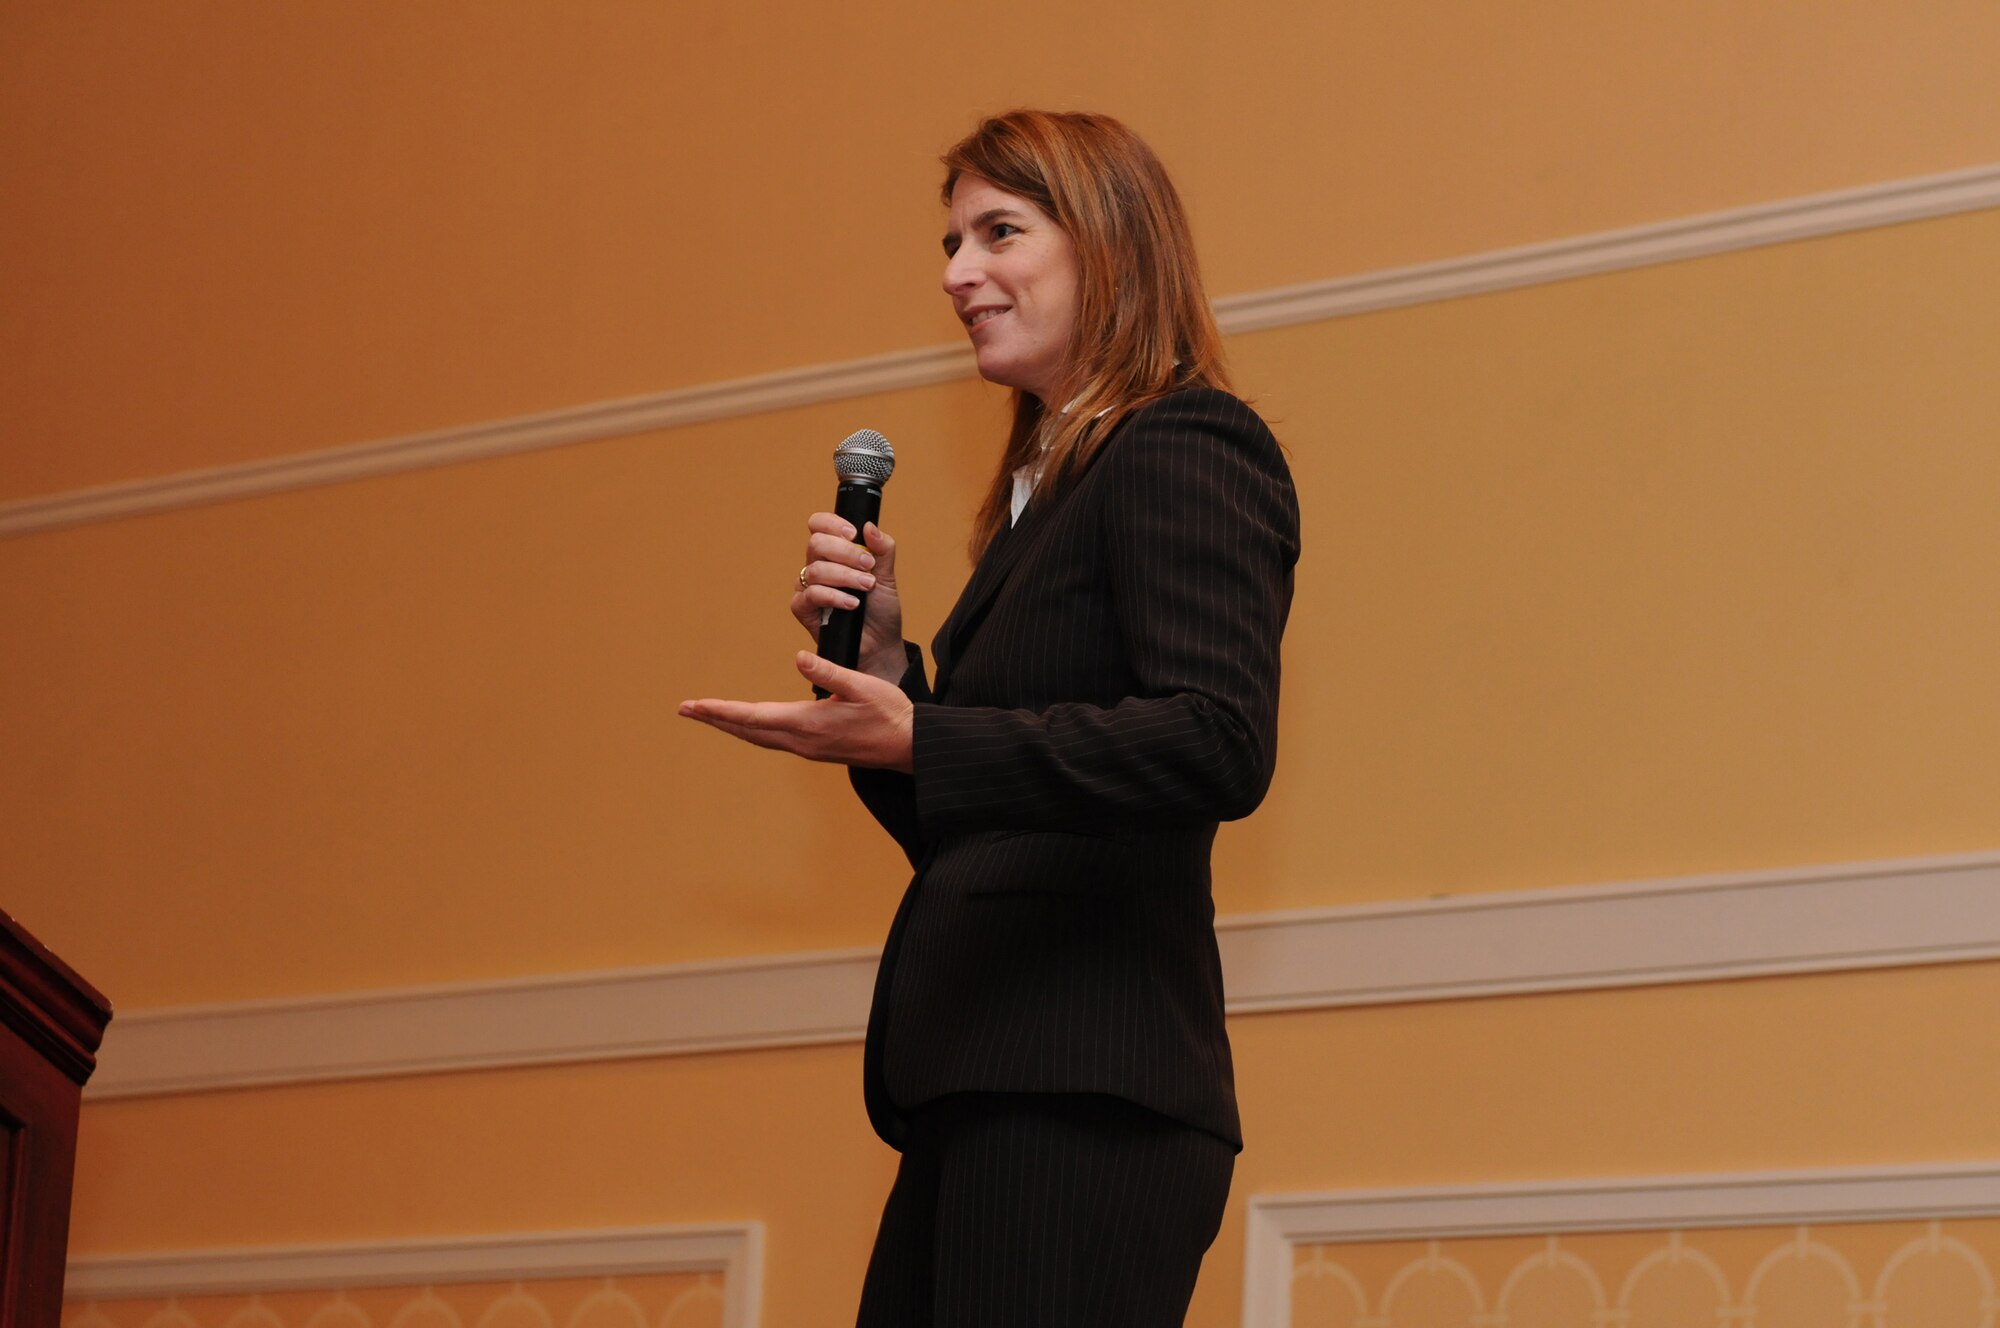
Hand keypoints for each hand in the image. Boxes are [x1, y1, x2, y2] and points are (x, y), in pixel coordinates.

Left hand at [679, 652, 914, 771]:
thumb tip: (799, 656)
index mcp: (809, 724)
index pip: (753, 716)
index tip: (694, 705)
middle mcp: (802, 741)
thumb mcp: (863, 686)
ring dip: (732, 725)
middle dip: (716, 718)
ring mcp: (808, 748)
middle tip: (686, 708)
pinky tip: (748, 724)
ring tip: (709, 715)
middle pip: (748, 730)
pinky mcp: (816, 749)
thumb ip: (830, 671)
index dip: (721, 710)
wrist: (911, 747)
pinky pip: (773, 740)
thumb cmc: (891, 714)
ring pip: (759, 737)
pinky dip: (753, 730)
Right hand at [791, 516, 905, 682]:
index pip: (819, 525)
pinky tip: (852, 604)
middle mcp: (817, 566)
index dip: (832, 524)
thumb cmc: (880, 610)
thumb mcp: (888, 576)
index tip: (853, 534)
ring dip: (846, 576)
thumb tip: (869, 526)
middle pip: (816, 544)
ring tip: (867, 587)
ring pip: (816, 570)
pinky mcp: (803, 609)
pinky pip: (811, 595)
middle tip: (869, 566)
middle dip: (846, 553)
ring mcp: (807, 587)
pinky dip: (834, 597)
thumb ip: (882, 550)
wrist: (880, 644)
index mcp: (834, 552)